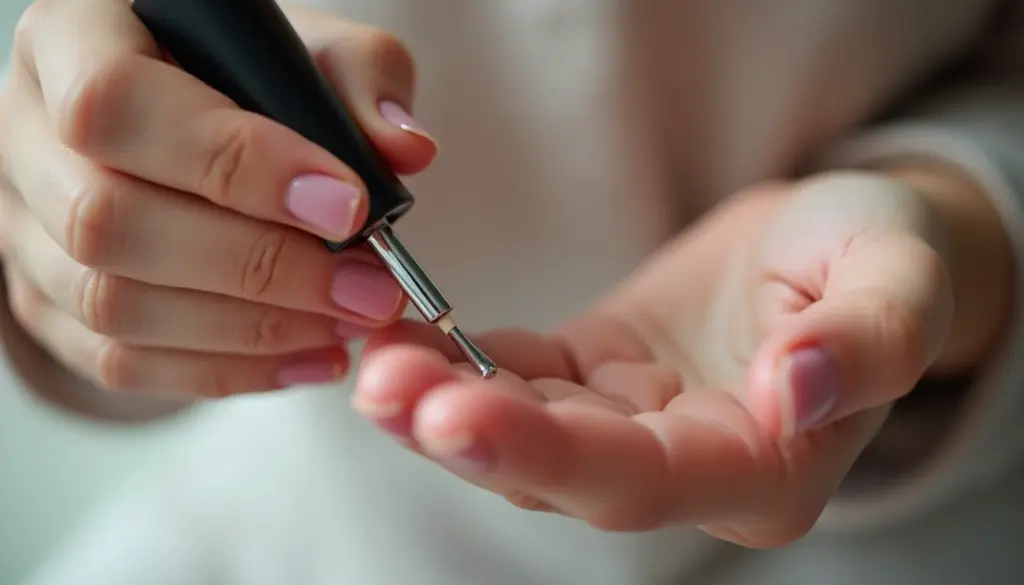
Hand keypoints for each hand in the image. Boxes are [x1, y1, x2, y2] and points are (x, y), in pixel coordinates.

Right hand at [0, 1, 432, 397]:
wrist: (183, 124)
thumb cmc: (243, 74)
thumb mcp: (307, 46)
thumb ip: (357, 78)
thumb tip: (403, 149)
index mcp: (75, 37)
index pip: (120, 104)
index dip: (235, 163)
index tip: (346, 203)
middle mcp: (29, 134)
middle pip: (110, 221)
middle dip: (261, 267)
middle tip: (369, 288)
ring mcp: (26, 225)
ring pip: (113, 305)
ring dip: (251, 329)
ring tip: (348, 324)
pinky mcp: (48, 300)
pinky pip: (120, 362)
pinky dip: (226, 371)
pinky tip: (307, 358)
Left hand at [353, 170, 1013, 546]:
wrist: (834, 243)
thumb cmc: (878, 258)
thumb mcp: (899, 282)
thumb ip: (865, 345)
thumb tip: (791, 389)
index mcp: (766, 468)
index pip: (648, 481)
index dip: (550, 455)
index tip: (455, 414)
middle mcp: (689, 468)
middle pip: (565, 474)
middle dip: (468, 434)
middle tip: (385, 389)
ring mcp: (633, 427)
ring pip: (525, 434)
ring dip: (443, 400)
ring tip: (377, 362)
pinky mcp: (595, 381)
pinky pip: (519, 378)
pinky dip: (460, 359)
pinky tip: (406, 336)